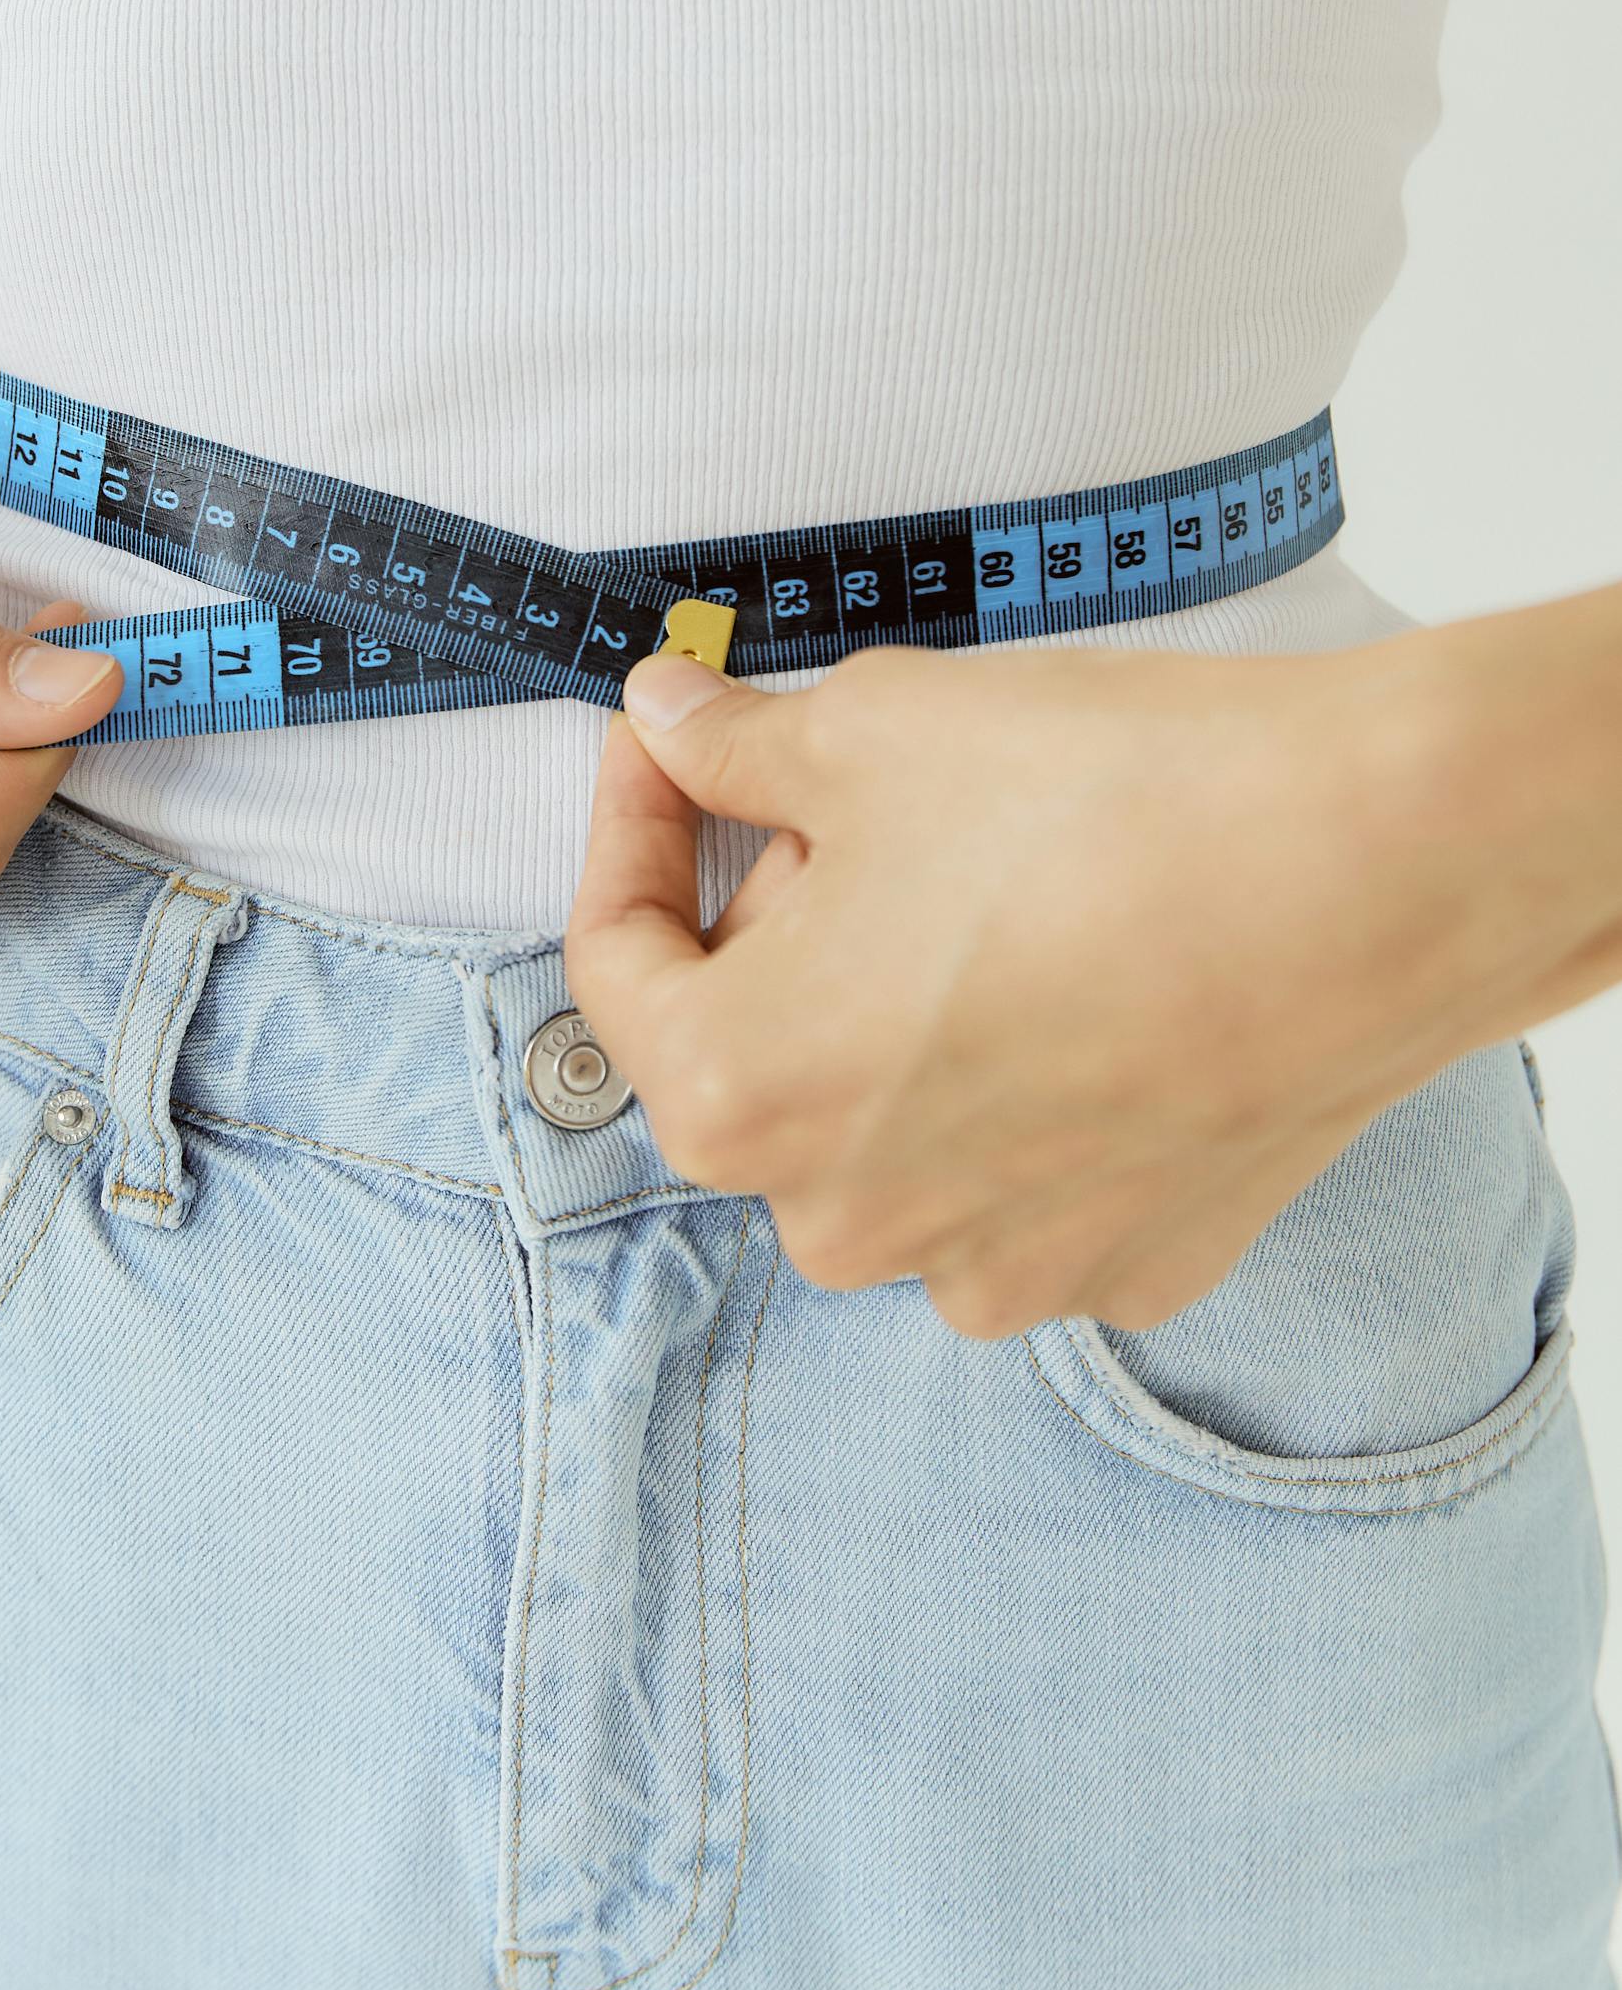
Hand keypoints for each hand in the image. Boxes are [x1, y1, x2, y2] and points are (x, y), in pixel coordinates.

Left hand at [564, 630, 1555, 1338]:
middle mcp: (847, 1223)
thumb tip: (668, 724)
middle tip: (869, 801)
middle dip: (788, 924)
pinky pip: (1029, 1170)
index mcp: (741, 1097)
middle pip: (759, 1054)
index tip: (670, 747)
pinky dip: (1036, 1080)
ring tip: (999, 887)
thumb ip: (734, 749)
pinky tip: (1101, 977)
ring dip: (908, 1013)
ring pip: (894, 1122)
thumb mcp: (871, 729)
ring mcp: (997, 1265)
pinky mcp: (1131, 1265)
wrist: (1374, 870)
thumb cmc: (1103, 797)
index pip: (615, 963)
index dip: (634, 826)